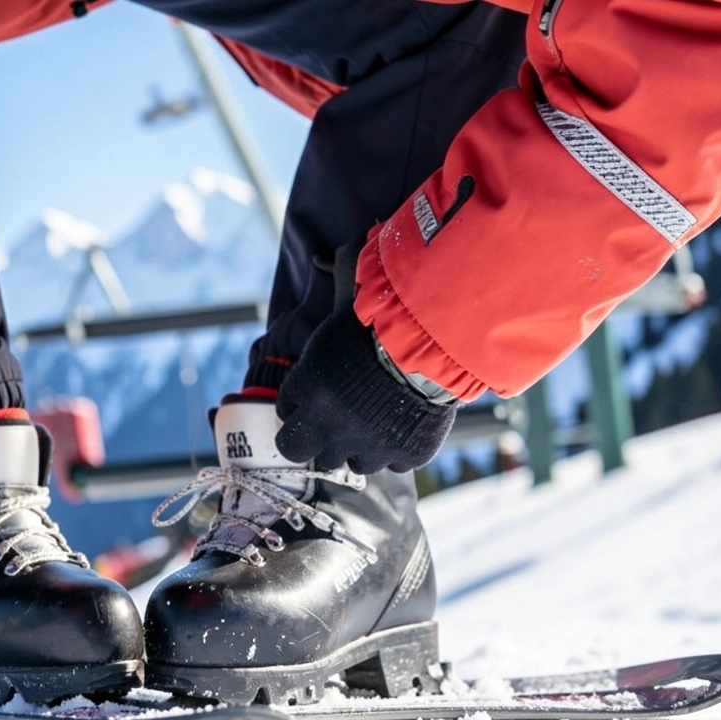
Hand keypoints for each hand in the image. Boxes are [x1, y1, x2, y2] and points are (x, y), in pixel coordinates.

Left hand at [275, 243, 456, 473]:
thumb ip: (326, 311)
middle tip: (331, 423)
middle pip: (300, 450)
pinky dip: (397, 447)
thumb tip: (318, 257)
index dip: (298, 406)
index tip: (314, 397)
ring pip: (349, 461)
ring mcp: (366, 446)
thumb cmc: (383, 318)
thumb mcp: (341, 311)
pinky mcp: (403, 455)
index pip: (284, 414)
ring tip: (375, 420)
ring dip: (357, 444)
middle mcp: (328, 427)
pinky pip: (392, 461)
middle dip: (312, 439)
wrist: (436, 340)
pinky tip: (405, 423)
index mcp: (305, 393)